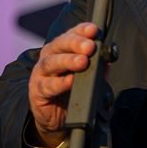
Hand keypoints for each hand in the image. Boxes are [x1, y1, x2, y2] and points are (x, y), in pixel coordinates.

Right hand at [27, 22, 97, 146]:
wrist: (56, 117)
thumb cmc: (71, 91)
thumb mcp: (87, 76)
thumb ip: (98, 65)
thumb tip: (109, 55)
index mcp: (62, 49)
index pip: (71, 34)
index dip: (82, 30)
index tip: (94, 30)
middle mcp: (49, 57)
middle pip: (60, 45)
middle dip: (76, 43)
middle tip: (90, 46)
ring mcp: (41, 73)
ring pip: (52, 63)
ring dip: (68, 61)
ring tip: (83, 62)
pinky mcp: (37, 91)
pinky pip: (48, 86)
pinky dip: (60, 83)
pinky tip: (71, 81)